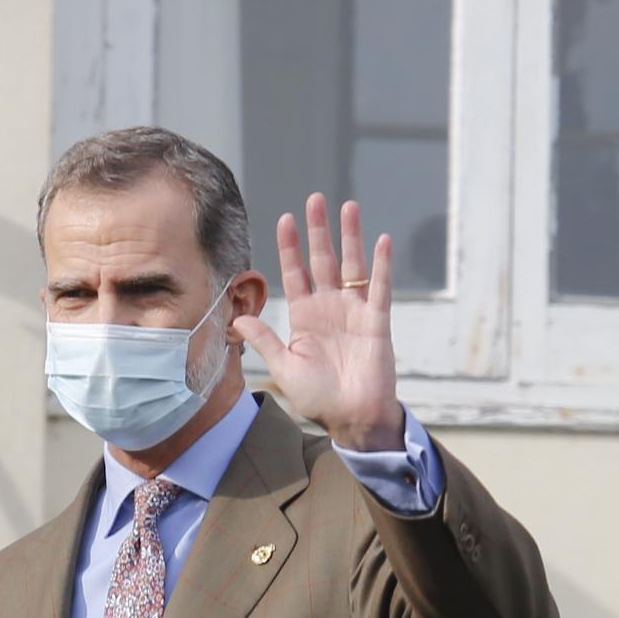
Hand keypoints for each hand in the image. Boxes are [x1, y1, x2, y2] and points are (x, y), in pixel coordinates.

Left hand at [235, 194, 402, 452]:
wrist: (351, 418)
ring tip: (348, 207)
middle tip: (315, 200)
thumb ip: (264, 339)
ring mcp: (354, 311)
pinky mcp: (376, 321)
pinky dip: (381, 265)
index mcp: (304, 316)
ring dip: (350, 237)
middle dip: (318, 230)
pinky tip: (381, 241)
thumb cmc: (318, 397)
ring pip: (352, 265)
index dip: (290, 247)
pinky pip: (379, 288)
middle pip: (322, 260)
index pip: (295, 273)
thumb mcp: (284, 367)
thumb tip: (237, 316)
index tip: (285, 220)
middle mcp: (329, 307)